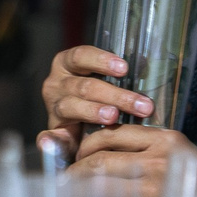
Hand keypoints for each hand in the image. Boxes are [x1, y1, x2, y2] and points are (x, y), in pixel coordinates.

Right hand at [37, 45, 153, 156]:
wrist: (76, 127)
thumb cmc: (96, 98)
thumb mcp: (102, 82)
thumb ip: (117, 78)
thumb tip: (146, 69)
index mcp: (67, 63)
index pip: (81, 56)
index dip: (101, 61)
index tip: (124, 69)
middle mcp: (56, 82)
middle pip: (85, 86)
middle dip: (115, 95)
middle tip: (140, 105)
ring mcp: (53, 105)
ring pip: (72, 106)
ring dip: (95, 111)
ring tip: (113, 116)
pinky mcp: (51, 129)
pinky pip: (50, 134)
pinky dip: (50, 139)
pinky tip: (60, 140)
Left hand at [68, 121, 193, 196]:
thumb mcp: (181, 156)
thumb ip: (149, 149)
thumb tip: (104, 153)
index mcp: (166, 140)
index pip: (110, 135)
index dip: (85, 146)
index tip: (76, 157)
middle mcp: (158, 161)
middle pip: (99, 160)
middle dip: (73, 171)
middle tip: (61, 180)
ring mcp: (153, 190)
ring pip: (97, 184)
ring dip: (72, 192)